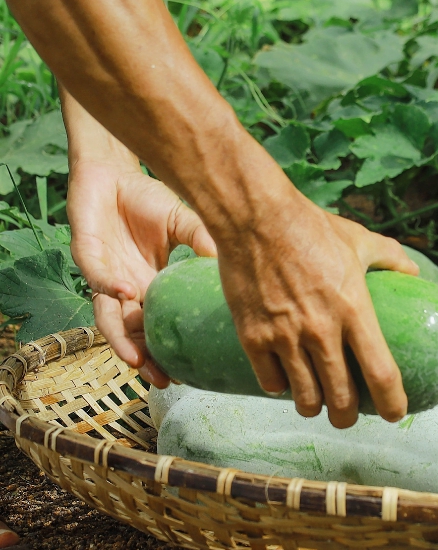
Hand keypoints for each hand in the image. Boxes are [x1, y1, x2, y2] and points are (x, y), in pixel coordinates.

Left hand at [67, 149, 216, 386]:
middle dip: (146, 359)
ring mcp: (105, 275)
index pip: (159, 325)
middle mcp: (128, 287)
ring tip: (137, 360)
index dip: (169, 349)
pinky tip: (130, 293)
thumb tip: (238, 269)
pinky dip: (111, 288)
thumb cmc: (147, 198)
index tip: (189, 371)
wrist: (113, 169)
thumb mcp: (186, 223)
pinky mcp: (86, 255)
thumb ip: (206, 244)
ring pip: (108, 318)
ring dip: (121, 340)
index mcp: (152, 285)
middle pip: (134, 333)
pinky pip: (97, 278)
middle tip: (164, 380)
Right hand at [212, 166, 418, 427]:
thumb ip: (391, 257)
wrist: (256, 217)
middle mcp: (322, 330)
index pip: (381, 374)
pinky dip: (280, 387)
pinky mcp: (254, 337)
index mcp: (355, 310)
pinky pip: (271, 382)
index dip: (392, 403)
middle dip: (347, 417)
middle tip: (347, 415)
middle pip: (341, 398)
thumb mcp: (359, 240)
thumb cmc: (312, 227)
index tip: (394, 413)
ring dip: (313, 407)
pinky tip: (285, 380)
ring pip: (305, 398)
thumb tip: (414, 271)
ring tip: (315, 402)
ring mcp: (285, 336)